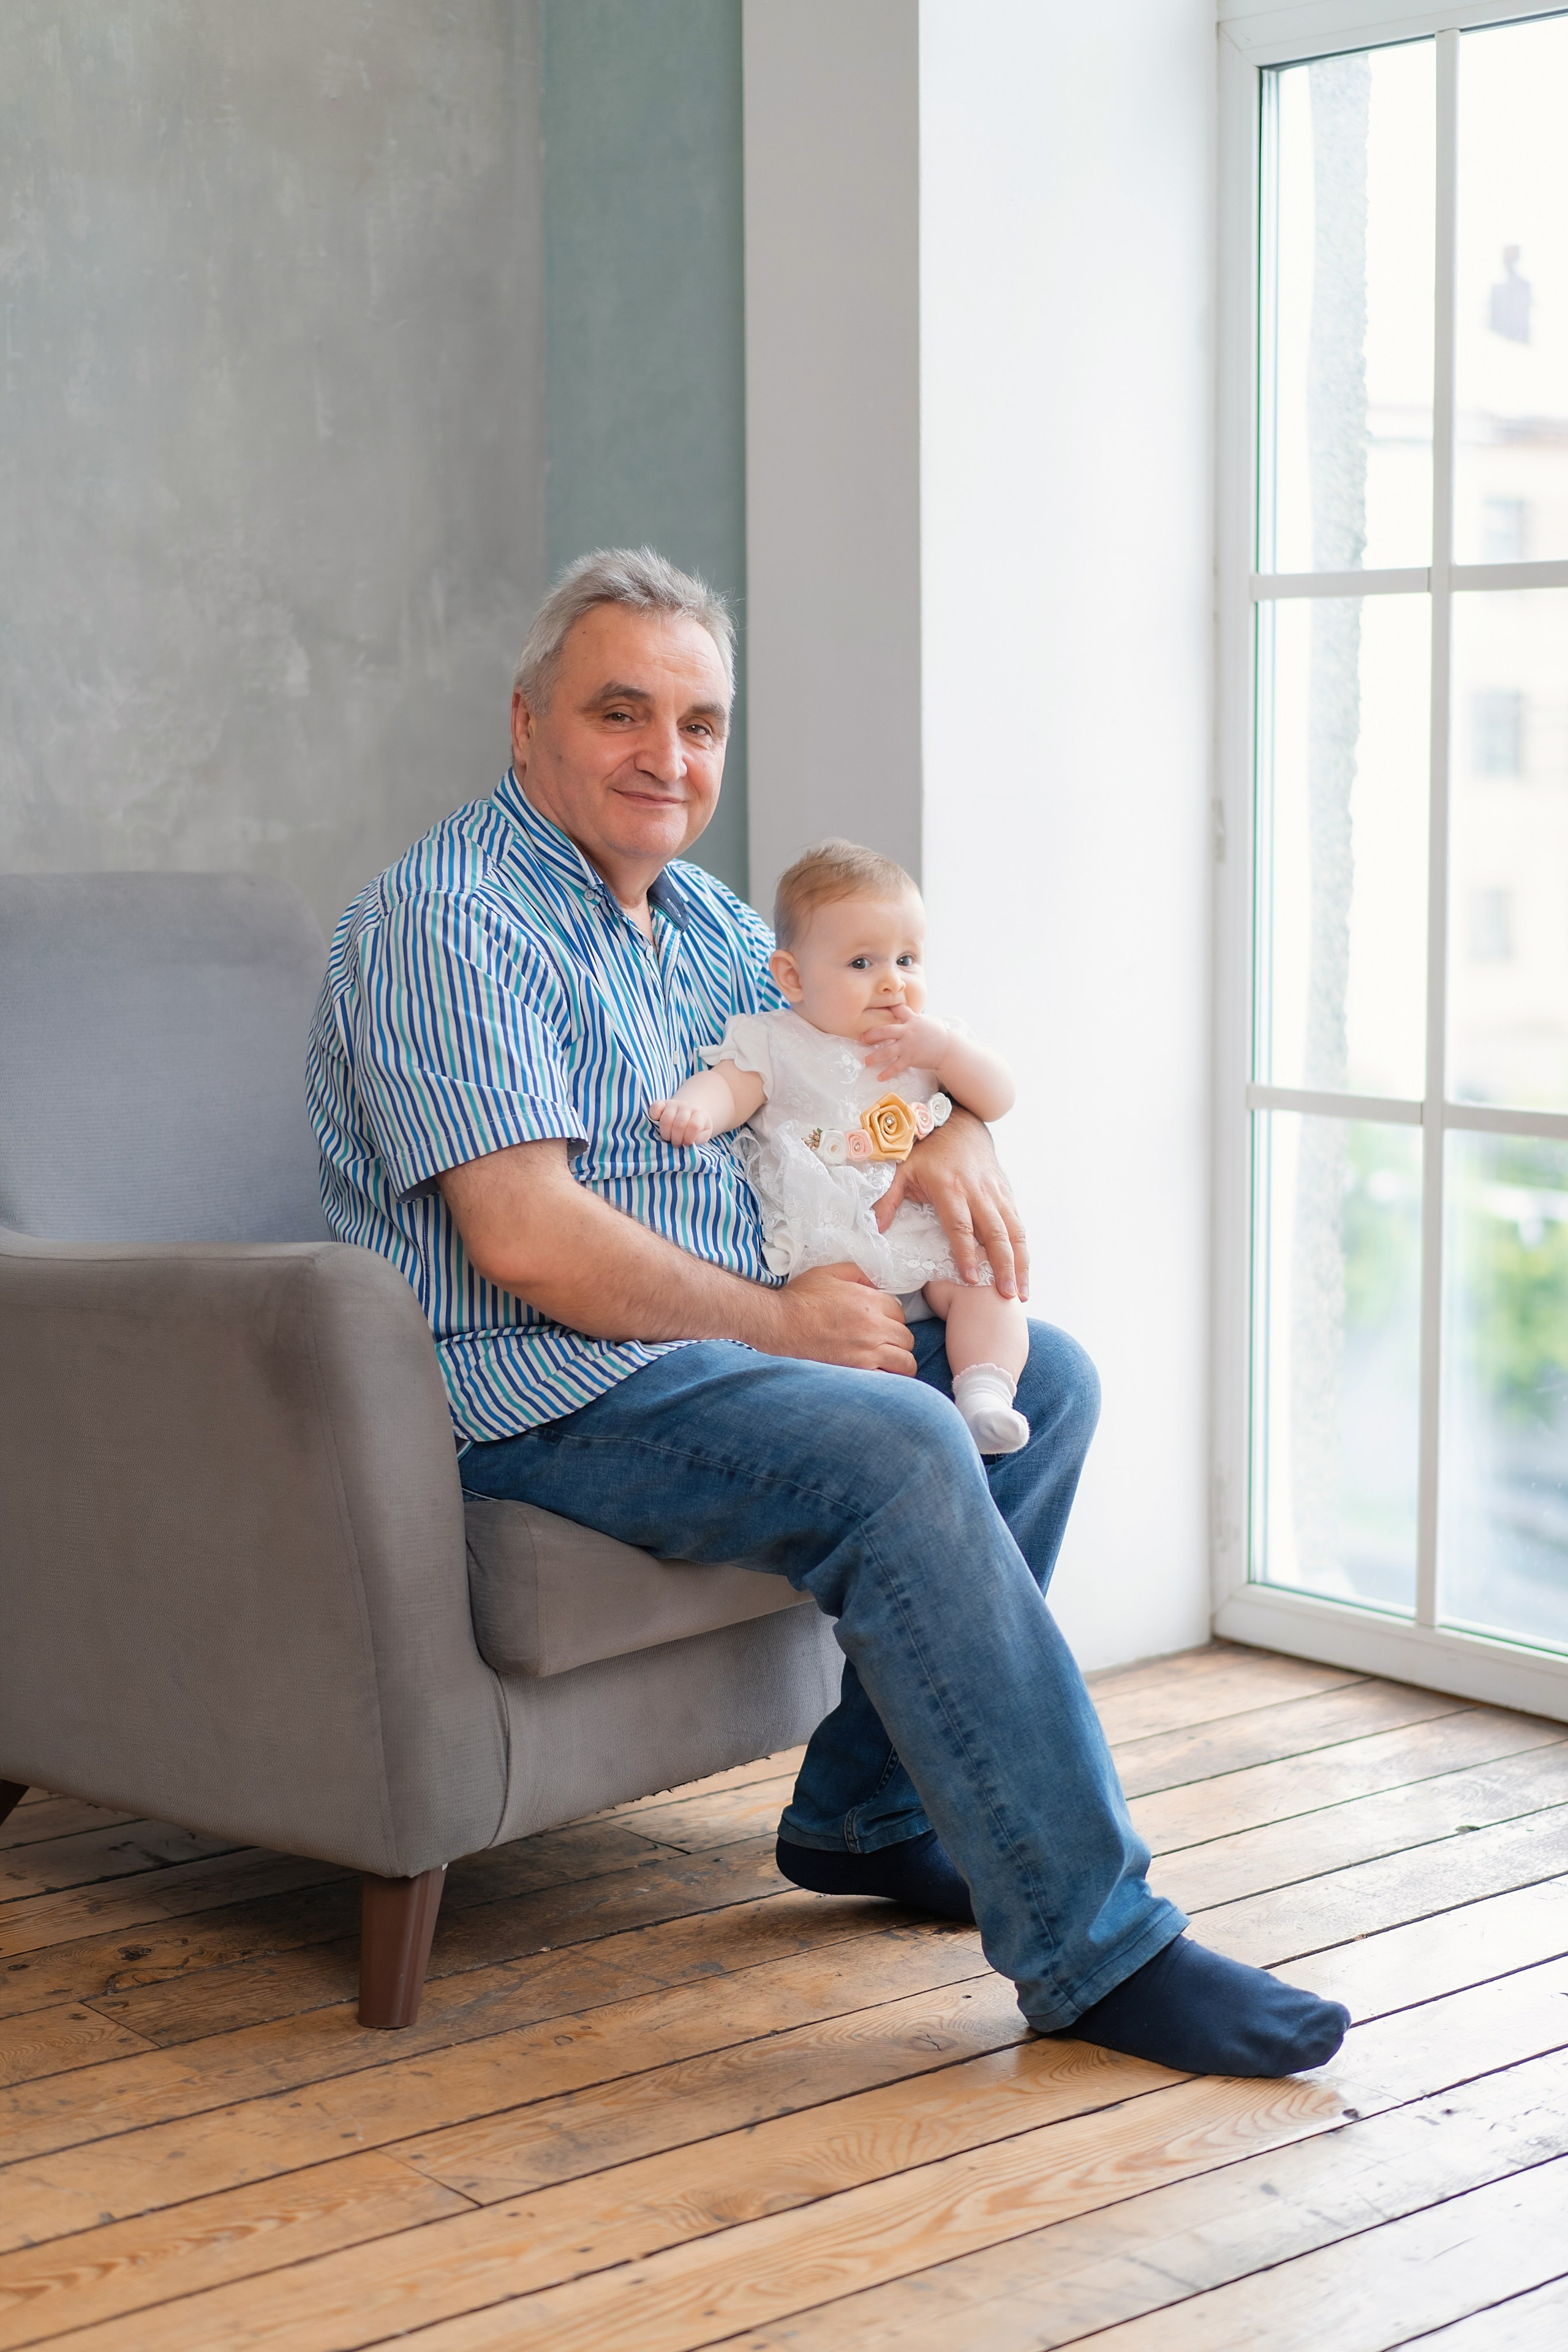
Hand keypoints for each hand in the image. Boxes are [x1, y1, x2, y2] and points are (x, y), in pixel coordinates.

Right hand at [648, 1097, 713, 1146]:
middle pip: (679, 1124)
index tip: (686, 1144)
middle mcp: (687, 1107)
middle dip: (676, 1139)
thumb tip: (690, 1142)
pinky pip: (655, 1107)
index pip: (694, 1126)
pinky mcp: (662, 1104)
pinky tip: (656, 1124)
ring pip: (666, 1119)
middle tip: (676, 1144)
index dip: (689, 1138)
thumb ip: (700, 1138)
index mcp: (699, 1114)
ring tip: (668, 1138)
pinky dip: (653, 1117)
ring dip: (665, 1133)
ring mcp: (673, 1104)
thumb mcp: (704, 1134)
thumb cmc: (697, 1128)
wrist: (690, 1113)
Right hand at [761, 1264, 916, 1373]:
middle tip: (883, 1342)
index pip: (900, 1311)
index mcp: (868, 1300)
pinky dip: (887, 1378)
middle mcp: (873, 1326)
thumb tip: (875, 1284)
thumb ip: (858, 1273)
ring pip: (906, 1362)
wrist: (778, 1323)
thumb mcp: (829, 1273)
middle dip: (898, 1340)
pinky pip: (888, 1380)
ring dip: (900, 1361)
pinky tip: (877, 1374)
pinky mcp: (857, 1371)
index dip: (891, 1316)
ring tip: (887, 1361)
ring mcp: (866, 1351)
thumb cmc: (800, 1297)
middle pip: (907, 1338)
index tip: (879, 1322)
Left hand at [859, 1004, 949, 1081]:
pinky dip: (887, 1073)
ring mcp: (908, 1046)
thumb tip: (898, 1012)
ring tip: (866, 1061)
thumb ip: (909, 1018)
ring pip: (887, 1051)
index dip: (888, 1007)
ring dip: (874, 1057)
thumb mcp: (923, 1021)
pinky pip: (896, 1067)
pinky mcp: (910, 1058)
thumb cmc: (935, 1034)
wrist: (947, 1048)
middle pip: (885, 1031)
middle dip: (871, 1035)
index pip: (898, 1009)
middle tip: (862, 1038)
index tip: (874, 1008)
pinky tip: (880, 1077)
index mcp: (911, 1020)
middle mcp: (908, 1032)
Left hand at [874, 1109, 1027, 1299]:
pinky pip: (1018, 1223)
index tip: (972, 1279)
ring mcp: (996, 1193)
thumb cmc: (927, 1150)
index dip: (966, 1253)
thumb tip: (874, 1229)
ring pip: (1014, 1231)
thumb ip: (887, 1199)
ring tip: (1021, 1293)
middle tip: (1007, 1295)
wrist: (958, 1123)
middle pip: (995, 1233)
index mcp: (950, 1188)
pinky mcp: (1006, 1193)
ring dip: (1020, 1263)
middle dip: (1004, 1266)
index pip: (960, 1226)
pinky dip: (1023, 1249)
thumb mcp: (902, 1169)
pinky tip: (1024, 1271)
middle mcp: (978, 1192)